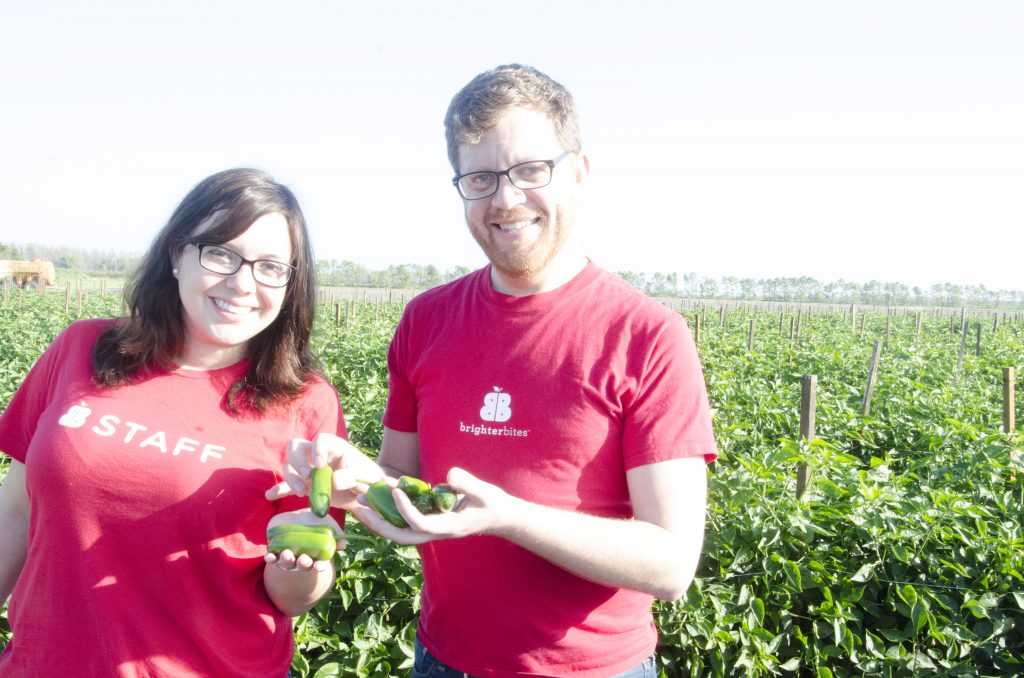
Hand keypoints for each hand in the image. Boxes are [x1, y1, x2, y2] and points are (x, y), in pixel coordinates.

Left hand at [263, 509, 343, 573]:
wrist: (297, 516)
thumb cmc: (315, 522)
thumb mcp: (327, 524)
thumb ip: (336, 533)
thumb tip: (343, 544)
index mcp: (316, 555)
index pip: (319, 564)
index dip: (319, 566)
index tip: (318, 565)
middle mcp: (302, 559)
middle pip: (302, 565)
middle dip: (303, 564)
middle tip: (303, 559)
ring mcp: (288, 557)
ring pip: (287, 563)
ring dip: (286, 560)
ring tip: (286, 554)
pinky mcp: (276, 551)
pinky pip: (272, 558)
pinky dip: (271, 558)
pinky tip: (269, 556)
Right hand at [265, 433, 383, 511]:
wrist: (364, 493)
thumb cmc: (367, 479)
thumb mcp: (364, 477)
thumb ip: (351, 476)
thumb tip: (333, 481)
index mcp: (334, 446)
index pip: (320, 440)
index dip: (317, 450)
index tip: (321, 465)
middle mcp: (317, 454)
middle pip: (296, 447)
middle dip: (297, 460)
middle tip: (307, 476)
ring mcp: (308, 469)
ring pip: (289, 466)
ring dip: (291, 477)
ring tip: (301, 492)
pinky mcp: (304, 485)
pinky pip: (287, 485)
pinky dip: (279, 489)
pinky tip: (270, 496)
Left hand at [349, 467, 516, 544]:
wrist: (499, 517)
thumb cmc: (493, 504)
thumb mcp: (484, 492)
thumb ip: (467, 484)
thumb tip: (450, 474)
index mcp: (448, 528)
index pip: (420, 525)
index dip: (405, 510)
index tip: (396, 491)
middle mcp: (436, 532)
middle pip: (401, 535)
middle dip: (379, 523)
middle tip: (361, 507)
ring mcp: (432, 528)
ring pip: (399, 530)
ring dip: (379, 518)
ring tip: (361, 502)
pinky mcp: (430, 521)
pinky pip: (405, 520)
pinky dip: (390, 511)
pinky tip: (379, 496)